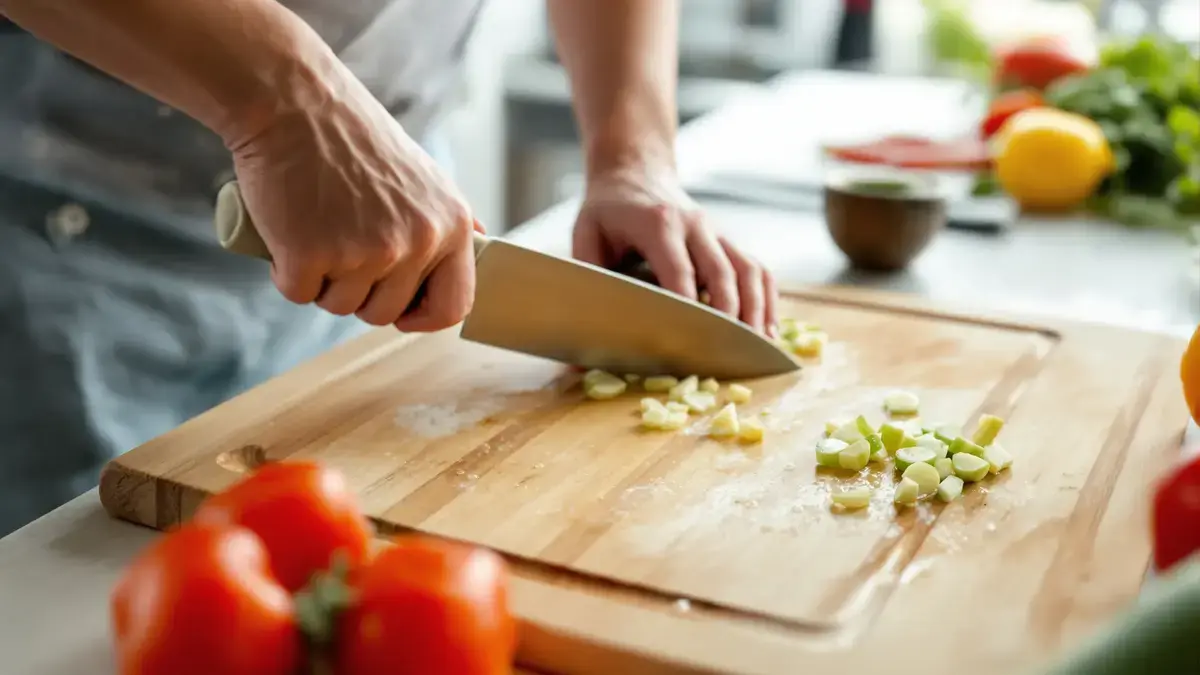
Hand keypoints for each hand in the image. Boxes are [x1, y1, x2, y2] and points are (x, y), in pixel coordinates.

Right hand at [228, 69, 479, 332]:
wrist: (293, 102)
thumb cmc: (355, 137)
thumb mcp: (427, 176)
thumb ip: (449, 218)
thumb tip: (481, 243)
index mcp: (451, 225)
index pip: (454, 306)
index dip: (422, 316)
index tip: (400, 311)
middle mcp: (416, 243)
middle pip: (384, 313)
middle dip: (358, 292)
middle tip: (340, 245)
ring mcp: (364, 252)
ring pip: (339, 306)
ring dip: (322, 280)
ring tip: (316, 228)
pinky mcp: (311, 256)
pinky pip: (299, 292)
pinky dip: (286, 272)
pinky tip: (288, 231)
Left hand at [572, 163, 777, 333]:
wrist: (635, 171)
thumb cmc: (607, 210)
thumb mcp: (585, 235)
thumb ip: (587, 282)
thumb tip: (581, 341)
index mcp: (658, 222)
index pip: (680, 270)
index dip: (688, 307)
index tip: (690, 342)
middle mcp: (695, 224)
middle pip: (722, 273)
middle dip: (729, 316)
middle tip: (726, 355)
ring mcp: (716, 232)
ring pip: (749, 270)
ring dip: (756, 309)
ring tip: (755, 347)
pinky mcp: (726, 241)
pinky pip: (756, 268)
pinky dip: (766, 298)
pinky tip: (766, 327)